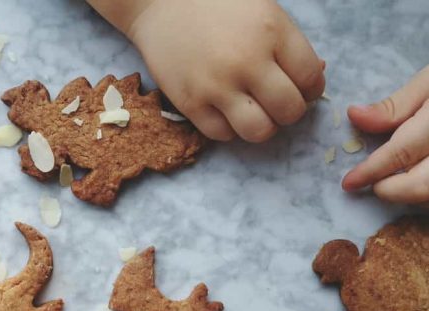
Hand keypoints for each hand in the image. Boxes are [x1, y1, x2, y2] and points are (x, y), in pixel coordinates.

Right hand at [123, 0, 324, 141]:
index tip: (301, 89)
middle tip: (278, 104)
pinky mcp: (190, 103)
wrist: (160, 2)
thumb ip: (287, 44)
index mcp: (271, 31)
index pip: (310, 79)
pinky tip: (225, 111)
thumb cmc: (216, 3)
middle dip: (289, 112)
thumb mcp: (261, 9)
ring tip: (254, 113)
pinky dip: (229, 128)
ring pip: (258, 131)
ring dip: (262, 127)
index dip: (311, 90)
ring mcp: (216, 86)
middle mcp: (247, 62)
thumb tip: (313, 78)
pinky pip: (222, 135)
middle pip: (289, 110)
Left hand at [342, 66, 428, 202]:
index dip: (371, 171)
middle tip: (377, 183)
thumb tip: (354, 117)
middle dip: (393, 191)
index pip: (402, 153)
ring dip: (415, 195)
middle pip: (423, 186)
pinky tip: (421, 180)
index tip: (349, 183)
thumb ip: (397, 105)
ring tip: (399, 181)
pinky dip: (428, 193)